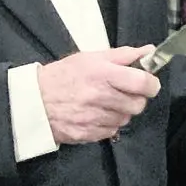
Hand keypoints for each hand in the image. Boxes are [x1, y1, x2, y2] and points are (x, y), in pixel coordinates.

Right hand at [37, 45, 161, 143]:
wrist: (34, 101)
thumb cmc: (64, 75)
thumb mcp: (91, 57)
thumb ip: (123, 55)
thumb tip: (149, 51)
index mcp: (102, 74)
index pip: (141, 82)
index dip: (151, 84)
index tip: (149, 83)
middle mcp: (100, 97)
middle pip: (137, 104)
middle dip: (137, 99)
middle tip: (126, 93)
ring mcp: (93, 118)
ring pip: (125, 119)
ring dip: (122, 112)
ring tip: (108, 103)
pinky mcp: (87, 134)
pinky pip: (111, 132)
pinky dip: (109, 124)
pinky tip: (98, 114)